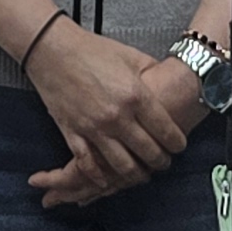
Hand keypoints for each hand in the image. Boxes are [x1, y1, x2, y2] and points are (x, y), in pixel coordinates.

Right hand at [24, 22, 188, 187]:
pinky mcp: (73, 133)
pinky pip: (88, 164)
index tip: (178, 146)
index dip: (177, 143)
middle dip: (161, 161)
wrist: (53, 49)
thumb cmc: (91, 49)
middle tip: (164, 162)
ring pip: (122, 166)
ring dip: (136, 175)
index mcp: (136, 96)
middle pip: (148, 152)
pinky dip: (99, 177)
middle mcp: (118, 116)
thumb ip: (152, 74)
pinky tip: (108, 181)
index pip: (166, 131)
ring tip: (142, 174)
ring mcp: (94, 128)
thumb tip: (166, 84)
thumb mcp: (131, 56)